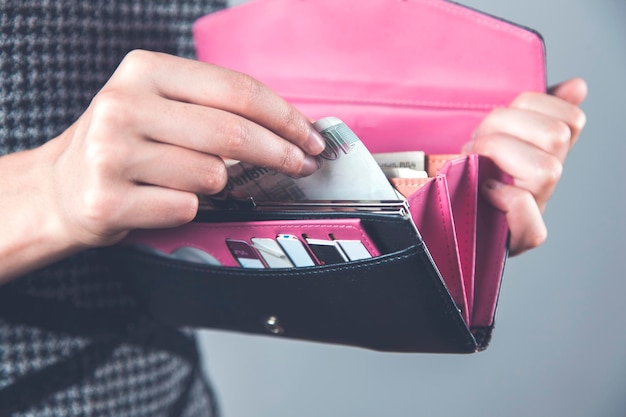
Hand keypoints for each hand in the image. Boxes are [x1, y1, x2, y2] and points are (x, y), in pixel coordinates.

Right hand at [46, 50, 325, 248]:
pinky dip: (186, 207)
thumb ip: (214, 106)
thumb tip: (291, 128)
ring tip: (181, 179)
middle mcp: (123, 105)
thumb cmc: (126, 145)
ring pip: (212, 174)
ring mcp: (111, 153)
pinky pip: (185, 206)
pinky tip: (159, 199)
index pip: (236, 90)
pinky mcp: (108, 199)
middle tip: (302, 166)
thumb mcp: (160, 105)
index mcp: (144, 70)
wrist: (60, 187)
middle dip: (281, 153)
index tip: (312, 137)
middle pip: (233, 132)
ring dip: (215, 184)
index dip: (285, 116)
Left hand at [462, 78, 586, 255]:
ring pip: (547, 169)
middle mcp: (546, 180)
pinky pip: (529, 217)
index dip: (534, 105)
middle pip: (556, 136)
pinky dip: (508, 200)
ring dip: (498, 154)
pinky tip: (485, 190)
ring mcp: (535, 208)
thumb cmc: (468, 172)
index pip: (571, 118)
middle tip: (475, 139)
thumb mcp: (493, 133)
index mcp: (546, 152)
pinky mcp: (518, 237)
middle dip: (503, 125)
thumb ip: (531, 109)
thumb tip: (576, 86)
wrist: (445, 220)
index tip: (501, 118)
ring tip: (472, 159)